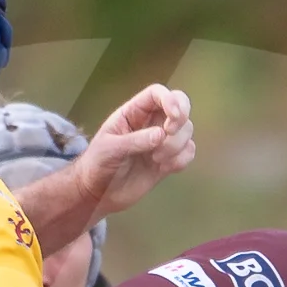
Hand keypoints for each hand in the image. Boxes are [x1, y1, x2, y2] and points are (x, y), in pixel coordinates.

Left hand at [74, 84, 194, 217]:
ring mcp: (161, 141)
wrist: (98, 192)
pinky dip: (181, 159)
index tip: (173, 116)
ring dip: (176, 145)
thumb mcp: (110, 149)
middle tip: (168, 133)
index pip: (157, 94)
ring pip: (186, 131)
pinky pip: (188, 152)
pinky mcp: (167, 160)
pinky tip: (163, 168)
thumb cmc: (98, 164)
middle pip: (181, 106)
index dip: (170, 100)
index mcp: (133, 112)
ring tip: (156, 159)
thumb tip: (161, 135)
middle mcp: (151, 122)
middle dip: (181, 119)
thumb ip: (135, 140)